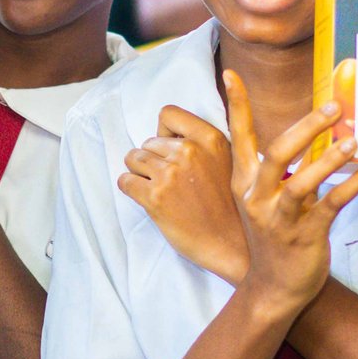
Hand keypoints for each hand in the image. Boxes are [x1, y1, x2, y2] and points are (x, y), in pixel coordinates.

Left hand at [120, 106, 249, 280]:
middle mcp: (189, 151)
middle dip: (154, 159)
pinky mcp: (155, 197)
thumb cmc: (229, 206)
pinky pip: (125, 181)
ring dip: (140, 173)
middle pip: (148, 141)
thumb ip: (202, 143)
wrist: (232, 245)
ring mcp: (171, 174)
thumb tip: (167, 137)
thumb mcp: (227, 161)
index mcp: (210, 138)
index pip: (168, 113)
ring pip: (133, 158)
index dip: (164, 132)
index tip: (171, 150)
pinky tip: (146, 198)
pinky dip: (130, 188)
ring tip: (159, 189)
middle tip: (170, 181)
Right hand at [223, 72, 357, 315]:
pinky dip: (354, 186)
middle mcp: (258, 198)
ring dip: (330, 159)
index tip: (231, 75)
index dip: (236, 106)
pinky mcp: (306, 235)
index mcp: (245, 184)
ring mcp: (281, 218)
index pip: (238, 138)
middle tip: (333, 107)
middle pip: (276, 154)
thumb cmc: (275, 236)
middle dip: (305, 128)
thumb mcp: (266, 199)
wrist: (274, 289)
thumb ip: (282, 167)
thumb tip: (312, 133)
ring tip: (353, 141)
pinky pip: (332, 205)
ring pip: (302, 182)